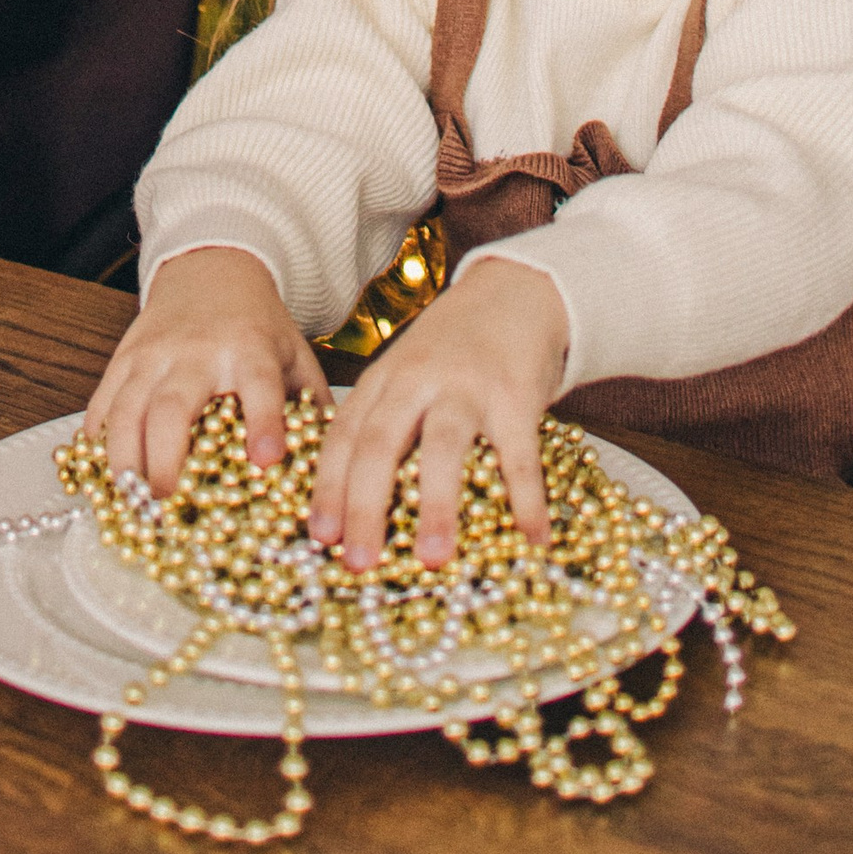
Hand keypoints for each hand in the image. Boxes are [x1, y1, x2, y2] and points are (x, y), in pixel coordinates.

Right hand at [87, 245, 327, 493]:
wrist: (211, 269)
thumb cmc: (259, 326)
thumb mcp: (295, 353)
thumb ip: (314, 406)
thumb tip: (338, 471)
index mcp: (250, 349)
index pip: (259, 384)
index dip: (265, 421)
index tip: (267, 460)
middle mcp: (197, 351)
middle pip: (172, 407)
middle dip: (165, 458)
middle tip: (167, 503)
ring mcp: (153, 354)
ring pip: (126, 408)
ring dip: (123, 459)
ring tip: (130, 501)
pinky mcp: (124, 357)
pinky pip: (101, 402)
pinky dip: (96, 441)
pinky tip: (99, 476)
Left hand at [307, 254, 567, 569]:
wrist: (516, 290)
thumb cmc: (453, 347)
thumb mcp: (405, 370)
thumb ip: (382, 420)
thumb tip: (355, 504)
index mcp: (384, 379)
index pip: (344, 435)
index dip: (329, 486)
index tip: (320, 536)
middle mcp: (418, 380)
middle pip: (380, 443)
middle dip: (366, 506)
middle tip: (359, 563)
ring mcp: (467, 387)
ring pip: (443, 447)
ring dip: (437, 507)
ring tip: (433, 561)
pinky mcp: (515, 396)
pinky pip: (519, 455)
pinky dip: (526, 499)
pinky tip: (532, 538)